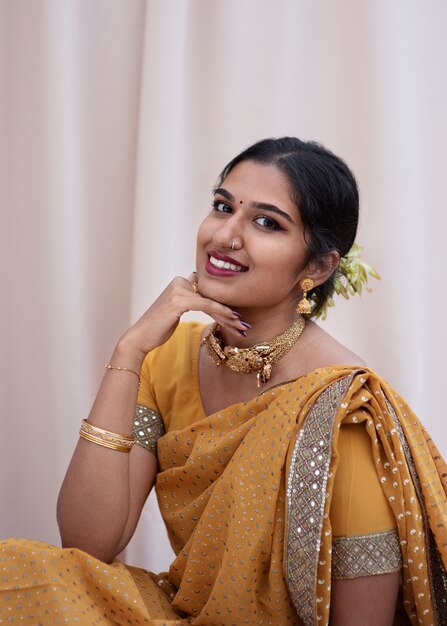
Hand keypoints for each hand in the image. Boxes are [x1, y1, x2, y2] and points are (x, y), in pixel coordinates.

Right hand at [116, 273, 247, 362]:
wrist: (140, 337)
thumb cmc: (158, 328)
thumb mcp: (177, 311)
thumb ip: (190, 301)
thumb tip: (207, 301)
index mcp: (180, 282)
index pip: (209, 292)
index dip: (225, 306)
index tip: (240, 319)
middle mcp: (179, 282)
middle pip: (212, 296)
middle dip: (230, 313)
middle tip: (245, 325)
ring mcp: (179, 290)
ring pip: (212, 301)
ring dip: (230, 316)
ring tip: (243, 328)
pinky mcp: (179, 300)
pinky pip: (206, 305)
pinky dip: (221, 312)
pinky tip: (233, 320)